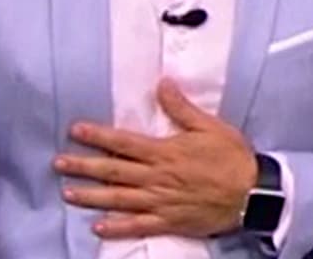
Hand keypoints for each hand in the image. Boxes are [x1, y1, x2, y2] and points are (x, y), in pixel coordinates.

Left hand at [52, 77, 258, 239]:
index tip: (75, 131)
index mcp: (164, 152)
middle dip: (83, 166)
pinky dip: (118, 228)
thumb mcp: (210, 126)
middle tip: (58, 163)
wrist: (254, 194)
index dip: (97, 136)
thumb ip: (181, 108)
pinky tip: (98, 228)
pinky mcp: (170, 221)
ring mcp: (161, 202)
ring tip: (68, 193)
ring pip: (120, 198)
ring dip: (92, 196)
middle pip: (113, 171)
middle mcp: (157, 177)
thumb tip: (162, 84)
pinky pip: (139, 226)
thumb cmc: (232, 158)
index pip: (123, 142)